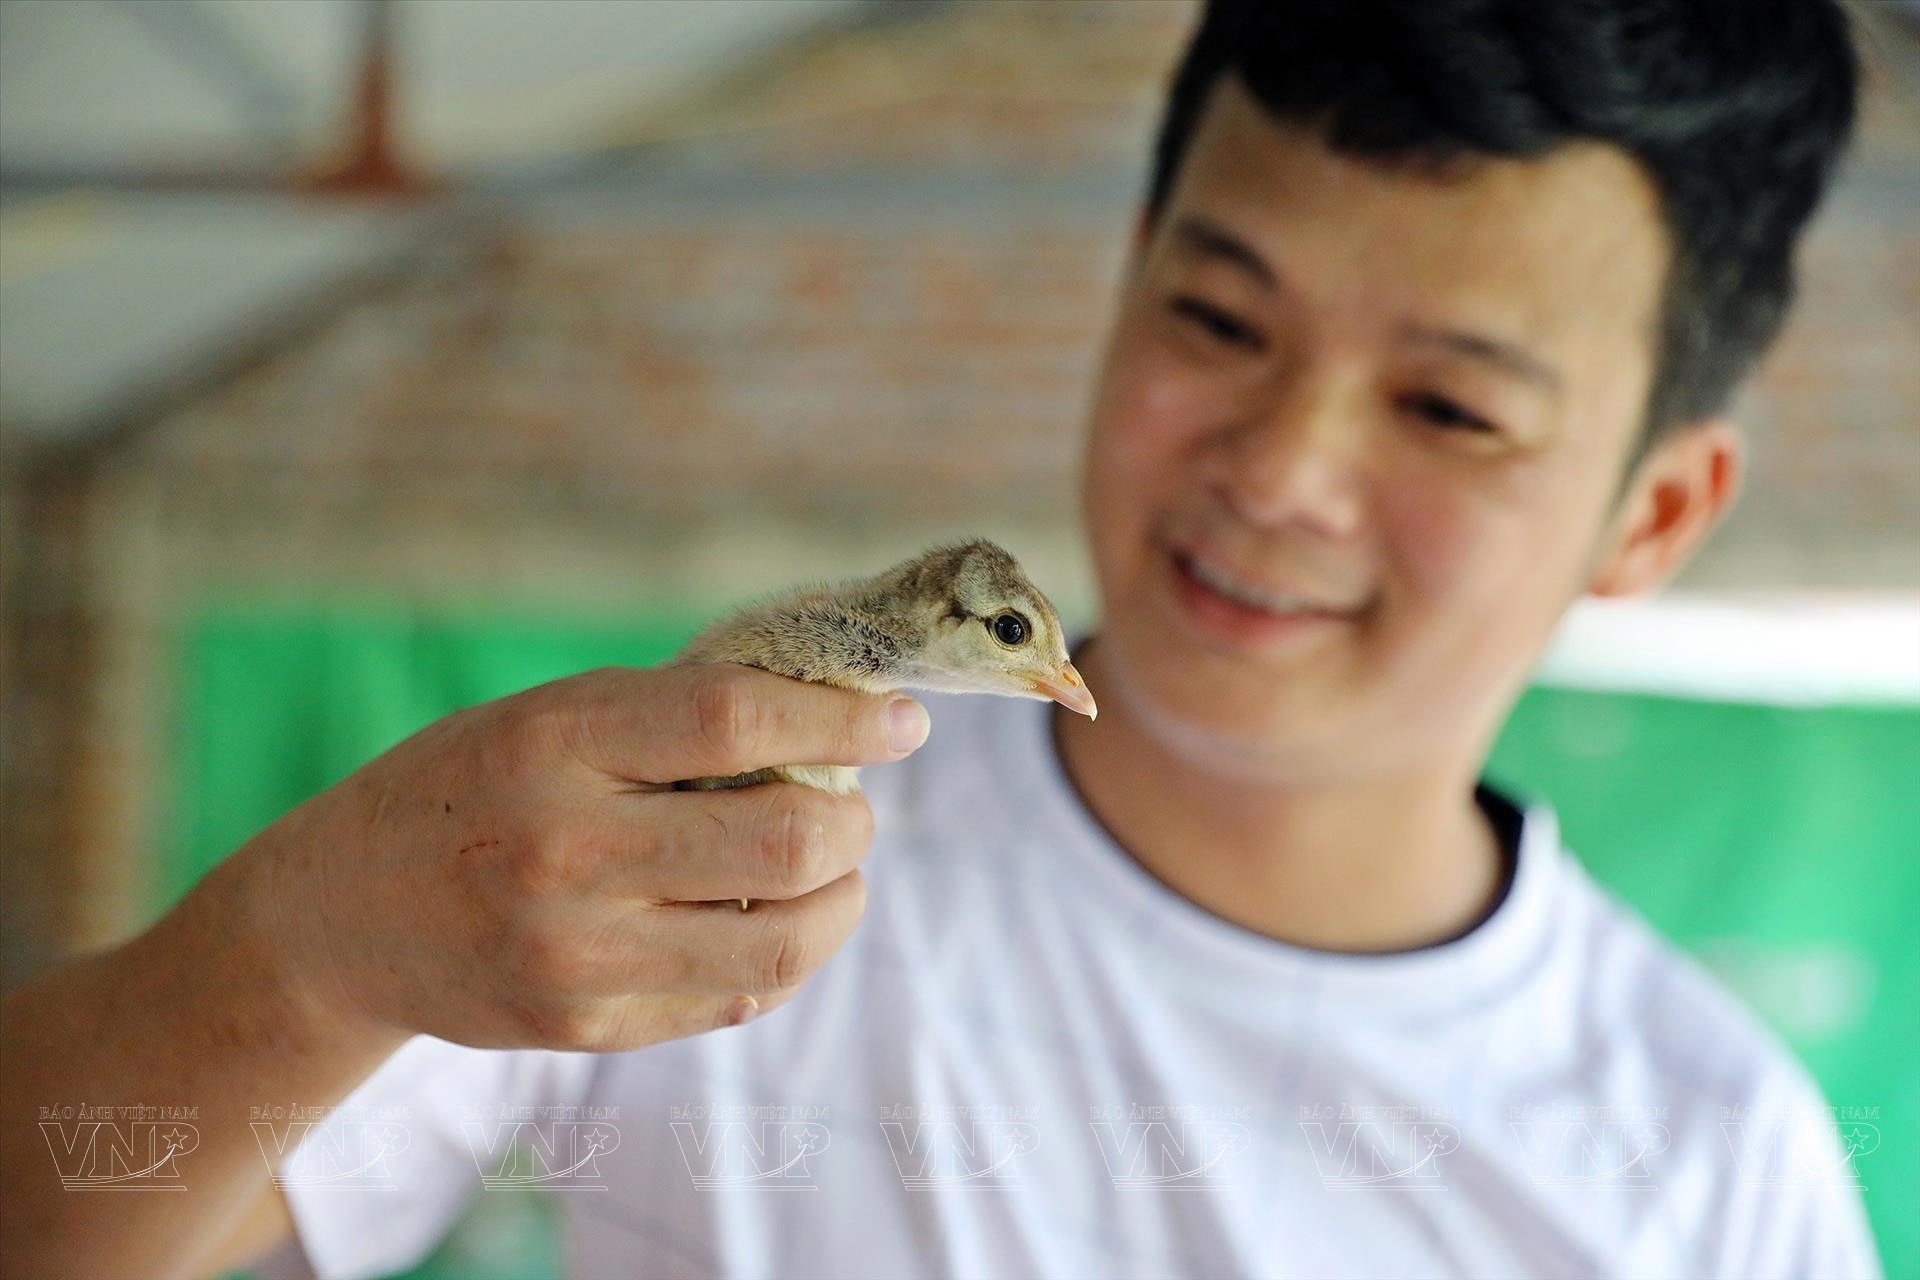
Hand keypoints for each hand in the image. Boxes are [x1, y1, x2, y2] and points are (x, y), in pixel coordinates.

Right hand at [250, 663, 930, 1052]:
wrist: (342, 917)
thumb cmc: (471, 786)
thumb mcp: (550, 716)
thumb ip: (677, 715)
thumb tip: (838, 708)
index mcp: (556, 743)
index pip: (737, 719)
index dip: (843, 717)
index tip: (904, 720)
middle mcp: (566, 851)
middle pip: (784, 838)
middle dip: (856, 819)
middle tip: (855, 801)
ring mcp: (578, 954)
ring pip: (784, 939)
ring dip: (842, 894)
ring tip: (831, 863)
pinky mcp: (589, 1028)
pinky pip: (737, 994)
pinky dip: (786, 948)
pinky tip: (774, 913)